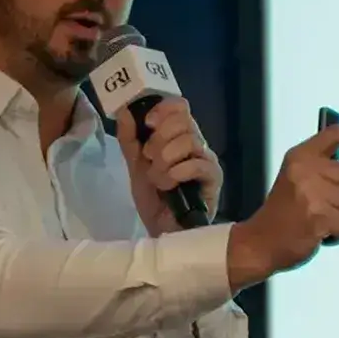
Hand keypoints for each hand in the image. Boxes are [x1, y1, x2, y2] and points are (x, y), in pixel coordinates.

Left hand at [118, 97, 223, 233]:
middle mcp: (196, 144)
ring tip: (158, 179)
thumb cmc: (154, 199)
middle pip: (184, 120)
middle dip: (159, 139)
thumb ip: (130, 139)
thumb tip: (125, 111)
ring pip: (189, 140)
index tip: (148, 124)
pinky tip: (169, 186)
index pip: (180, 107)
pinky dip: (176, 173)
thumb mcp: (135, 165)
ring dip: (165, 160)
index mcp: (178, 136)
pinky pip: (198, 164)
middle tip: (150, 159)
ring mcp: (207, 160)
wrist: (162, 231)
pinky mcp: (214, 178)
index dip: (163, 109)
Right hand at [227, 123, 338, 289]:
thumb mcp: (312, 185)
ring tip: (316, 220)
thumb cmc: (287, 213)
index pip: (337, 134)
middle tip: (319, 206)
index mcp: (300, 156)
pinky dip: (338, 233)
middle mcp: (305, 169)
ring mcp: (311, 193)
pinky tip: (319, 233)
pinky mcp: (317, 217)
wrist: (260, 242)